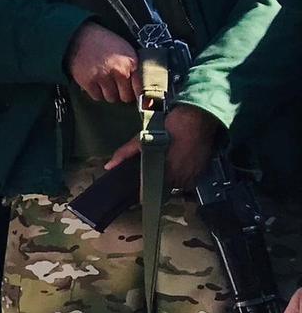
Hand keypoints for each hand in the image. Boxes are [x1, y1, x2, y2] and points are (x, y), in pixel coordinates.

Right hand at [65, 22, 140, 104]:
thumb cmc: (103, 42)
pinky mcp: (88, 82)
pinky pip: (97, 97)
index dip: (139, 94)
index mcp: (131, 62)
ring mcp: (103, 77)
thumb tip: (140, 86)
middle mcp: (119, 71)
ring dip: (109, 93)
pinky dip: (97, 93)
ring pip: (111, 98)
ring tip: (106, 84)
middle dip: (122, 93)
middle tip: (118, 87)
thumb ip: (134, 66)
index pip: (141, 88)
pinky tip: (96, 84)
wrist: (80, 36)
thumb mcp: (125, 50)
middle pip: (126, 97)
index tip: (137, 96)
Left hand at [102, 104, 223, 190]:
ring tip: (169, 162)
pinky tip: (180, 161)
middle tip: (157, 166)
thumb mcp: (141, 139)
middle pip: (164, 189)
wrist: (196, 118)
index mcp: (164, 175)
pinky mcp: (202, 171)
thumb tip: (109, 166)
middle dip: (158, 181)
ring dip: (172, 177)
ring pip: (177, 184)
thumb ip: (124, 154)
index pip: (150, 194)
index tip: (139, 187)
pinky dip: (184, 173)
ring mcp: (192, 176)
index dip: (143, 191)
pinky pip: (190, 178)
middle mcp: (180, 180)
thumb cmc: (168, 127)